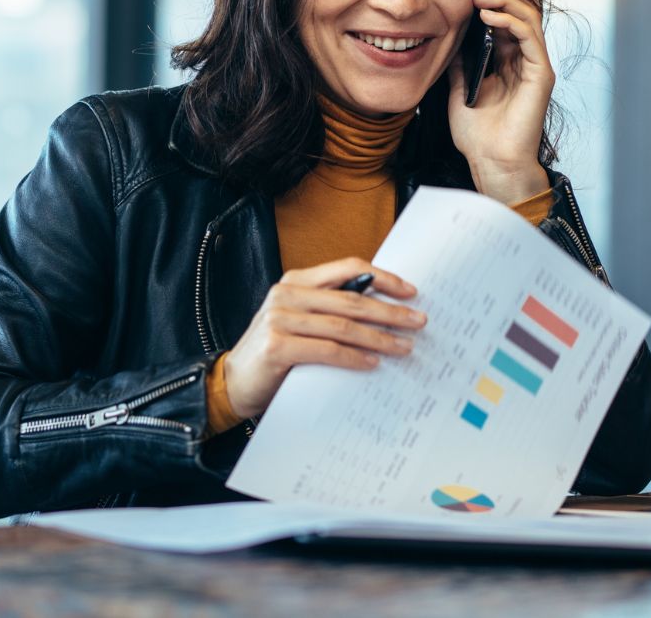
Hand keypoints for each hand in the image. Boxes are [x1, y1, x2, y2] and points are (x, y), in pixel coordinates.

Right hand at [221, 258, 423, 418]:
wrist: (233, 381)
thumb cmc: (274, 352)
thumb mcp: (301, 321)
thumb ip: (330, 310)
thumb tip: (382, 311)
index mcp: (296, 281)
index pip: (347, 268)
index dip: (382, 278)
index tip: (410, 292)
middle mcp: (286, 294)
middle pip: (351, 299)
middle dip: (390, 311)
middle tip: (418, 321)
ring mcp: (280, 319)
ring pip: (343, 326)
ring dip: (379, 337)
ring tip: (403, 346)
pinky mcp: (277, 346)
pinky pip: (327, 350)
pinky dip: (354, 357)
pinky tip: (373, 363)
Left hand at [446, 0, 552, 203]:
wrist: (491, 162)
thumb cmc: (477, 135)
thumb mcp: (458, 90)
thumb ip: (458, 65)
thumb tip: (447, 39)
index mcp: (506, 62)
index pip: (503, 19)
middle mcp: (524, 60)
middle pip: (520, 12)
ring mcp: (535, 66)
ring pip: (528, 18)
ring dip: (505, 1)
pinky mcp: (541, 74)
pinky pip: (529, 38)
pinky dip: (511, 21)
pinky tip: (490, 16)